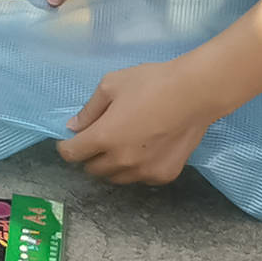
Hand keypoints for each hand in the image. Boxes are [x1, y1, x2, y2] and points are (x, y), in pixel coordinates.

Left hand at [57, 53, 223, 186]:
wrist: (195, 94)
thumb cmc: (151, 83)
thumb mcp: (111, 85)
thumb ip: (90, 109)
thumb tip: (74, 127)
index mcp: (104, 138)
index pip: (72, 154)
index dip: (66, 147)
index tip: (70, 140)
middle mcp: (121, 161)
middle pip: (93, 170)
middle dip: (89, 156)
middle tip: (98, 138)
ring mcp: (143, 172)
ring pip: (116, 178)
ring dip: (111, 165)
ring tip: (121, 144)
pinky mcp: (163, 176)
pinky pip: (140, 178)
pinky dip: (135, 168)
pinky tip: (144, 149)